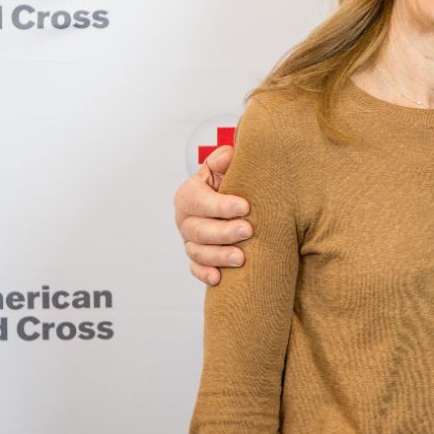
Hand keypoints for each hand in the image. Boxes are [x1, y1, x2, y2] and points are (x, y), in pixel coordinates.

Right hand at [174, 145, 251, 284]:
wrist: (230, 200)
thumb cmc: (229, 182)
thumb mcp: (225, 167)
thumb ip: (224, 160)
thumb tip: (228, 155)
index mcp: (189, 195)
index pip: (199, 201)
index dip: (221, 205)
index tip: (245, 207)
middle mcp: (185, 219)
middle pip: (198, 230)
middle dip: (223, 232)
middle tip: (248, 231)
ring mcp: (190, 240)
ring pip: (197, 252)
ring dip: (218, 256)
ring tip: (241, 258)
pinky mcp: (197, 258)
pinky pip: (195, 269)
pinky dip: (204, 274)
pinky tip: (218, 278)